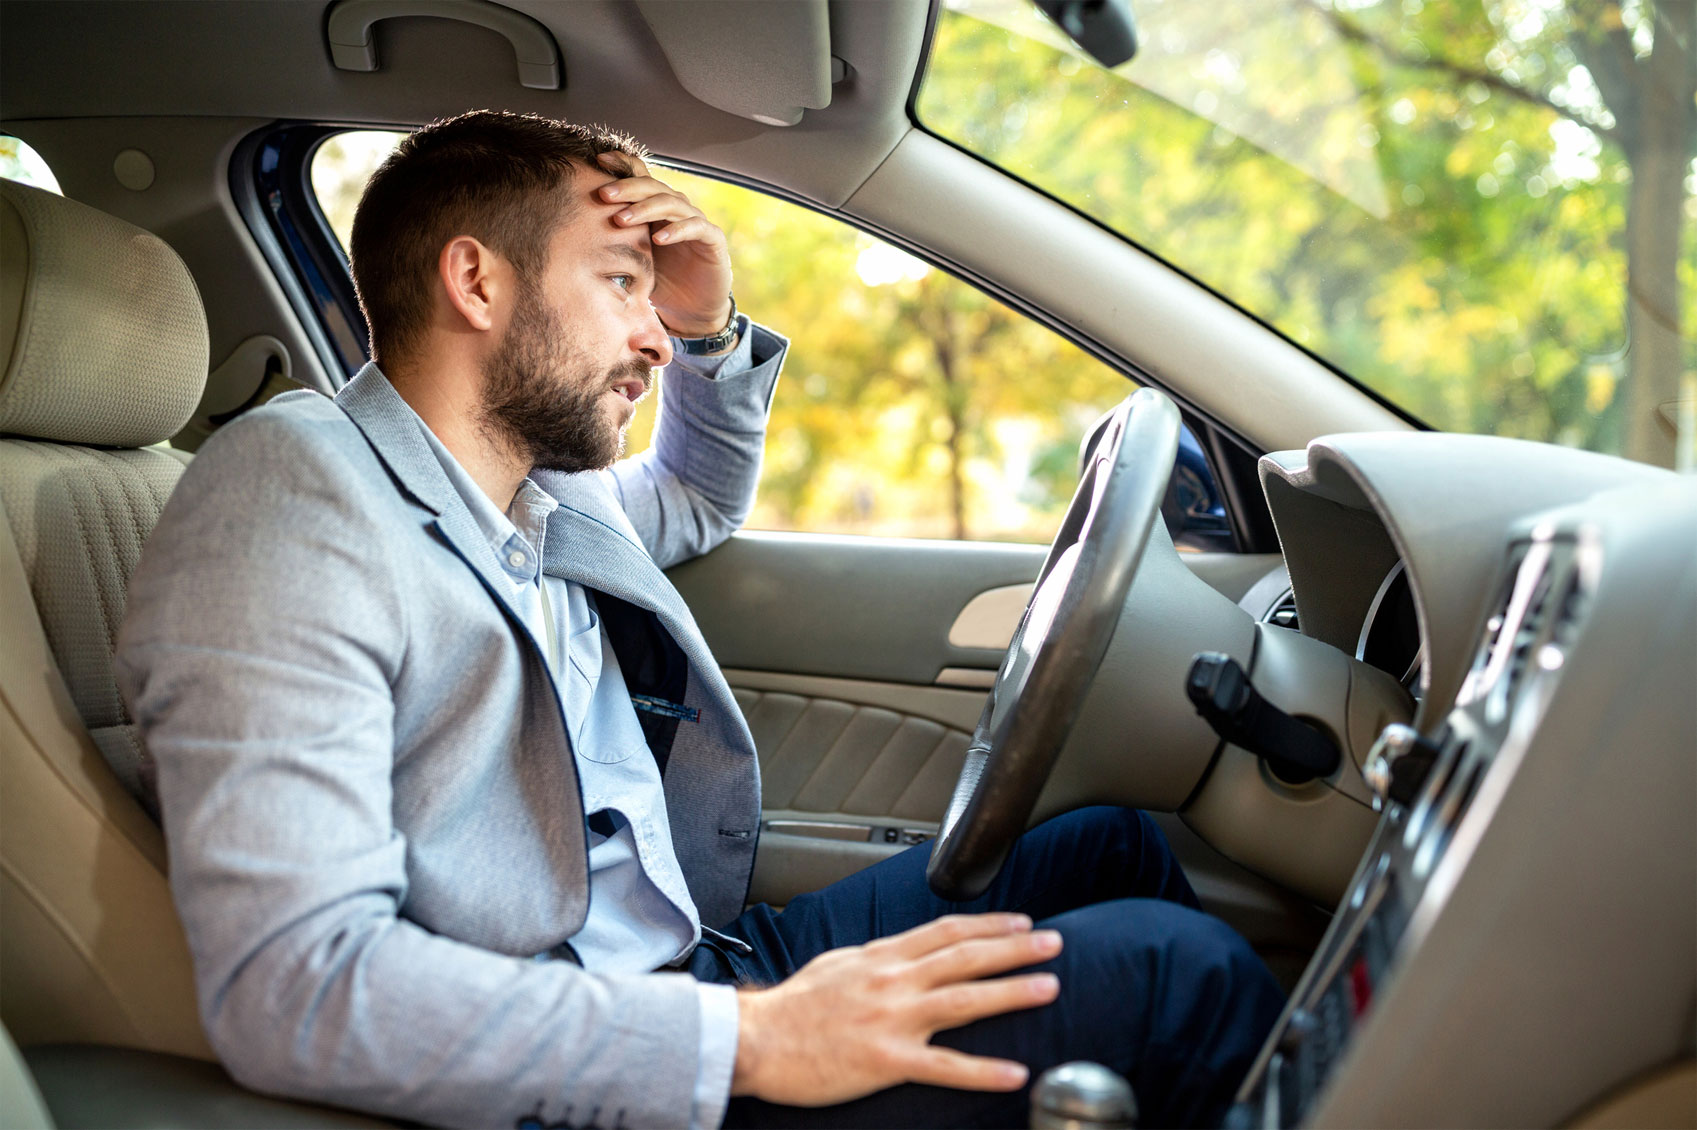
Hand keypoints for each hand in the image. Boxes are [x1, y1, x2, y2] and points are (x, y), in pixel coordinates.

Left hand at [595, 151, 732, 336]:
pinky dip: (677, 230)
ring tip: (622, 219)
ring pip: (672, 203)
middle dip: (627, 188)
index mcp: (656, 208)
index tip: (596, 161)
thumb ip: (613, 242)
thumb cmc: (660, 282)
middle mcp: (677, 209)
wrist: (692, 311)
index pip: (640, 177)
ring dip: (646, 209)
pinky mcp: (713, 240)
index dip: (622, 165)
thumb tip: (568, 229)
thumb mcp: (632, 259)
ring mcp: (696, 221)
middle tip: (603, 194)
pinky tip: (659, 238)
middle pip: (653, 186)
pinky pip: (696, 227)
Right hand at [731, 913, 1062, 1106]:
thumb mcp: (836, 965)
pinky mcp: (885, 1060)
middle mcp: (892, 980)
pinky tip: (1014, 1072)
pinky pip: (944, 1067)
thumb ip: (876, 959)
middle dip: (1015, 947)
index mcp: (881, 956)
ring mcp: (891, 1019)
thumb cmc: (790, 1008)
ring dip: (1011, 991)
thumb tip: (904, 952)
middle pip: (965, 956)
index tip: (1021, 922)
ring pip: (964, 999)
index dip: (989, 925)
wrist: (755, 1040)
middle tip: (1054, 943)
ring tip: (1050, 987)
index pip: (946, 931)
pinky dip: (983, 1070)